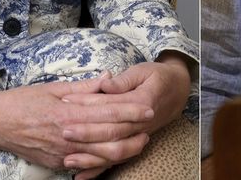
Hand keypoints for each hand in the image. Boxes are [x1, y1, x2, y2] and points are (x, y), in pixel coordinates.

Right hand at [0, 73, 152, 174]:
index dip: (130, 111)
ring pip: (101, 156)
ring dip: (123, 150)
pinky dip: (104, 162)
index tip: (147, 108)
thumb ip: (83, 86)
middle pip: (108, 139)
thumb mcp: (53, 88)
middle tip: (150, 126)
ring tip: (140, 142)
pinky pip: (86, 166)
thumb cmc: (24, 101)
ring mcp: (62, 153)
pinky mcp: (57, 164)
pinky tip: (117, 156)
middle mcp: (67, 136)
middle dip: (133, 133)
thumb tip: (108, 78)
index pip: (107, 113)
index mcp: (67, 113)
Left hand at [58, 53, 191, 170]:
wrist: (178, 90)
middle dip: (86, 134)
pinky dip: (99, 170)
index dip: (88, 104)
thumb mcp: (142, 71)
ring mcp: (138, 137)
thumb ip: (122, 80)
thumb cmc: (157, 77)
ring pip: (113, 152)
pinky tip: (81, 176)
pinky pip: (116, 161)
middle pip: (111, 132)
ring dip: (90, 157)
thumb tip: (105, 83)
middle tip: (63, 131)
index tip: (66, 101)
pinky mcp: (134, 143)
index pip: (110, 106)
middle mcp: (140, 124)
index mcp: (141, 102)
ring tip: (67, 160)